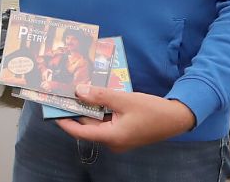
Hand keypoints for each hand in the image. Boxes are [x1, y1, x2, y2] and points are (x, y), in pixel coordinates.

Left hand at [55, 85, 196, 152]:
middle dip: (78, 108)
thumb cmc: (152, 111)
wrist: (177, 118)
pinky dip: (101, 109)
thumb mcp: (124, 99)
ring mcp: (118, 138)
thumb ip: (100, 95)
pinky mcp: (123, 132)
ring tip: (80, 89)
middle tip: (67, 92)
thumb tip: (78, 91)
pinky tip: (97, 95)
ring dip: (90, 107)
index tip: (52, 111)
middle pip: (88, 125)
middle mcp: (112, 141)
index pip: (80, 132)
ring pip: (98, 121)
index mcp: (112, 137)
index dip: (65, 122)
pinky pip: (107, 121)